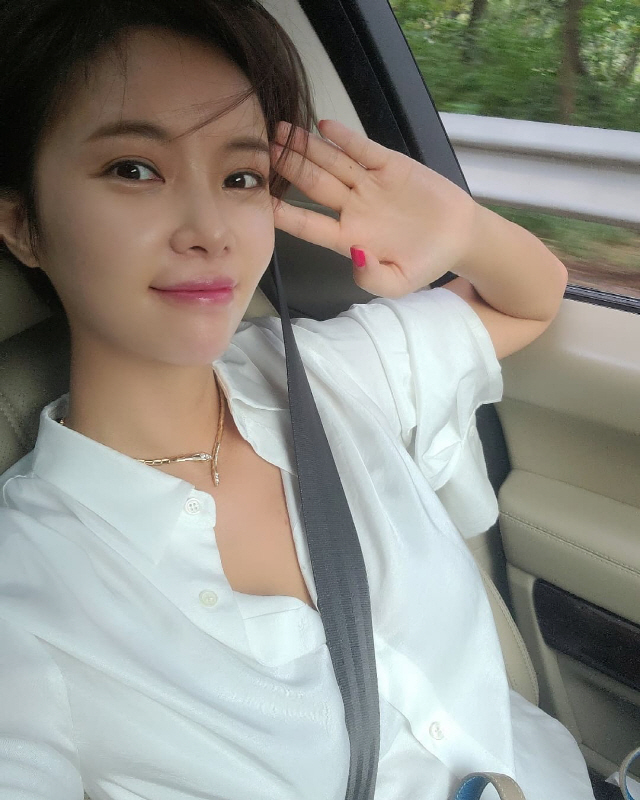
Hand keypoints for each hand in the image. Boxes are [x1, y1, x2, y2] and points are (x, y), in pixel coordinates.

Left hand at [270, 119, 478, 297]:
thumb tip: (355, 255)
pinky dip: (345, 137)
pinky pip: (363, 149)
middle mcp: (352, 208)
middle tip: (262, 151)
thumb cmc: (425, 263)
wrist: (459, 237)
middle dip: (288, 168)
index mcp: (348, 237)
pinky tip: (323, 126)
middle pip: (313, 185)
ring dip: (307, 147)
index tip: (263, 204)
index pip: (309, 225)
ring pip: (332, 162)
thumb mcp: (398, 284)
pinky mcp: (390, 166)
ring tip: (280, 130)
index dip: (286, 214)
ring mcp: (368, 185)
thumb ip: (372, 277)